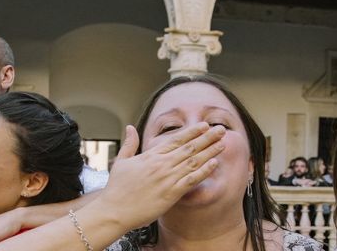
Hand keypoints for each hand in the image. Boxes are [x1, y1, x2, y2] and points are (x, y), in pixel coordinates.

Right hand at [92, 122, 224, 229]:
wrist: (114, 210)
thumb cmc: (116, 188)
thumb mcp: (121, 161)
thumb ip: (129, 143)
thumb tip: (130, 127)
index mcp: (151, 155)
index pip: (176, 139)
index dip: (192, 132)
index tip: (204, 125)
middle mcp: (162, 164)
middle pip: (189, 148)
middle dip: (207, 138)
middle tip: (221, 130)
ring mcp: (167, 178)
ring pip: (193, 161)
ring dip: (209, 151)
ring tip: (222, 143)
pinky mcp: (171, 193)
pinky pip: (191, 180)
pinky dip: (204, 171)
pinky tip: (214, 164)